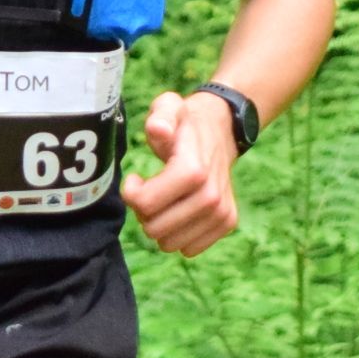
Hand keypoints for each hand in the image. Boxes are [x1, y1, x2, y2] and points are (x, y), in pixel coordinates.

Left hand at [123, 89, 239, 257]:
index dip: (131, 194)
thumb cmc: (185, 123)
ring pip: (170, 244)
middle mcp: (211, 196)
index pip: (145, 204)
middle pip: (154, 228)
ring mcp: (221, 212)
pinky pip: (189, 249)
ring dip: (160, 225)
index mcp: (192, 170)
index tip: (136, 178)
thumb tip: (159, 130)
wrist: (222, 131)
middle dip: (144, 212)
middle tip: (150, 191)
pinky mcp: (227, 223)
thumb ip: (160, 116)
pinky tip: (180, 211)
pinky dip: (178, 234)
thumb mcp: (169, 108)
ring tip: (165, 201)